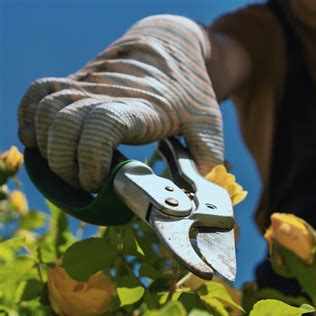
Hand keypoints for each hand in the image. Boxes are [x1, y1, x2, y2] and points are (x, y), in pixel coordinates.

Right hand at [18, 15, 222, 191]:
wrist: (172, 46)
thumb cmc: (191, 89)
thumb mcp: (209, 121)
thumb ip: (208, 156)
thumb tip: (205, 194)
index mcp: (143, 107)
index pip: (103, 124)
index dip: (91, 157)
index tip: (99, 182)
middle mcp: (108, 93)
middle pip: (64, 123)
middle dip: (66, 164)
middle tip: (85, 185)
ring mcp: (88, 84)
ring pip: (46, 109)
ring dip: (48, 147)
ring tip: (67, 170)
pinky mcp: (75, 81)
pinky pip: (37, 94)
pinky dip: (29, 119)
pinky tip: (38, 141)